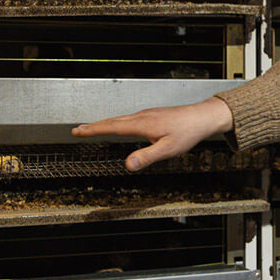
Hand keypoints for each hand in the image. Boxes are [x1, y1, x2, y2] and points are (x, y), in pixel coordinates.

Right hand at [71, 97, 233, 171]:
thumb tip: (128, 165)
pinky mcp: (153, 115)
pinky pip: (128, 119)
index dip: (93, 130)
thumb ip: (147, 157)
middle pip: (112, 121)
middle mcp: (142, 116)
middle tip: (77, 129)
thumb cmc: (188, 132)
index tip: (78, 131)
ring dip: (104, 123)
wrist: (202, 117)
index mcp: (142, 124)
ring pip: (120, 119)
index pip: (111, 127)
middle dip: (93, 126)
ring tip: (92, 128)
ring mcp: (147, 114)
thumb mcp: (168, 149)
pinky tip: (119, 126)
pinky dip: (117, 122)